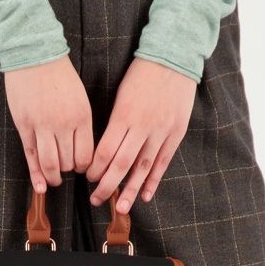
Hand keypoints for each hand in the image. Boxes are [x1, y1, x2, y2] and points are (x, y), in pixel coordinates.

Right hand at [4, 55, 93, 193]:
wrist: (33, 54)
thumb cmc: (58, 75)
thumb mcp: (80, 98)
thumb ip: (81, 123)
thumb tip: (82, 151)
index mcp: (82, 116)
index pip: (86, 155)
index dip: (84, 166)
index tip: (80, 167)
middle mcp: (63, 124)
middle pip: (68, 162)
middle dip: (68, 171)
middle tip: (66, 172)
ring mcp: (42, 126)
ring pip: (50, 163)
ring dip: (53, 177)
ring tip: (54, 181)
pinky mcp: (24, 125)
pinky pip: (31, 156)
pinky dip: (36, 175)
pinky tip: (40, 187)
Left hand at [86, 56, 196, 212]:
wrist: (174, 57)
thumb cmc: (141, 75)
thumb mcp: (121, 95)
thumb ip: (115, 123)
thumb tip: (103, 150)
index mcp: (124, 115)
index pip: (106, 150)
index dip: (96, 168)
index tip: (88, 178)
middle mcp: (142, 126)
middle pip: (122, 164)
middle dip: (107, 185)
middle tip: (96, 200)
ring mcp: (161, 131)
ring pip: (143, 168)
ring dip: (130, 190)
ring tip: (120, 208)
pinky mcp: (176, 133)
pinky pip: (162, 162)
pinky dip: (154, 181)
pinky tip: (145, 195)